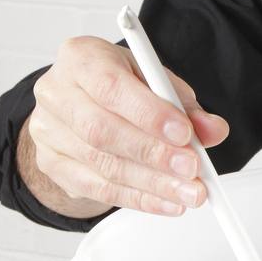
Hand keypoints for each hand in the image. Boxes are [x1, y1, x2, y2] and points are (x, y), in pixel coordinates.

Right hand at [27, 36, 228, 216]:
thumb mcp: (157, 83)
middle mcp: (57, 92)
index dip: (149, 113)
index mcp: (82, 58)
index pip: (111, 86)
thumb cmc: (121, 87)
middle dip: (154, 154)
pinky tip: (168, 202)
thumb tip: (213, 130)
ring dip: (153, 183)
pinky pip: (98, 189)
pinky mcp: (52, 164)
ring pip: (102, 164)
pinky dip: (139, 199)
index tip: (184, 134)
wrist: (81, 105)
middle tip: (192, 170)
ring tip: (189, 192)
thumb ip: (186, 105)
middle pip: (102, 130)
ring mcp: (48, 131)